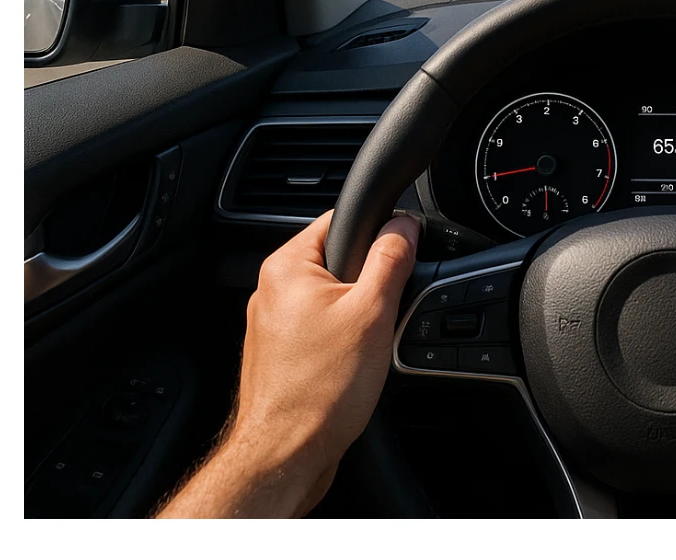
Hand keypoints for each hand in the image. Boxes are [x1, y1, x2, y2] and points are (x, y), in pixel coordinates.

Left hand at [157, 210, 418, 517]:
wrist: (286, 454)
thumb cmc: (318, 391)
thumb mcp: (373, 312)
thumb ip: (391, 259)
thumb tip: (404, 226)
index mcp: (287, 266)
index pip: (341, 220)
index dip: (379, 233)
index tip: (399, 256)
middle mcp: (272, 290)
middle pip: (341, 261)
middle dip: (371, 284)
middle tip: (380, 316)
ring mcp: (273, 324)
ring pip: (335, 299)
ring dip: (358, 318)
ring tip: (362, 349)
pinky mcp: (281, 353)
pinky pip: (323, 330)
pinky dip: (343, 342)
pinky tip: (350, 368)